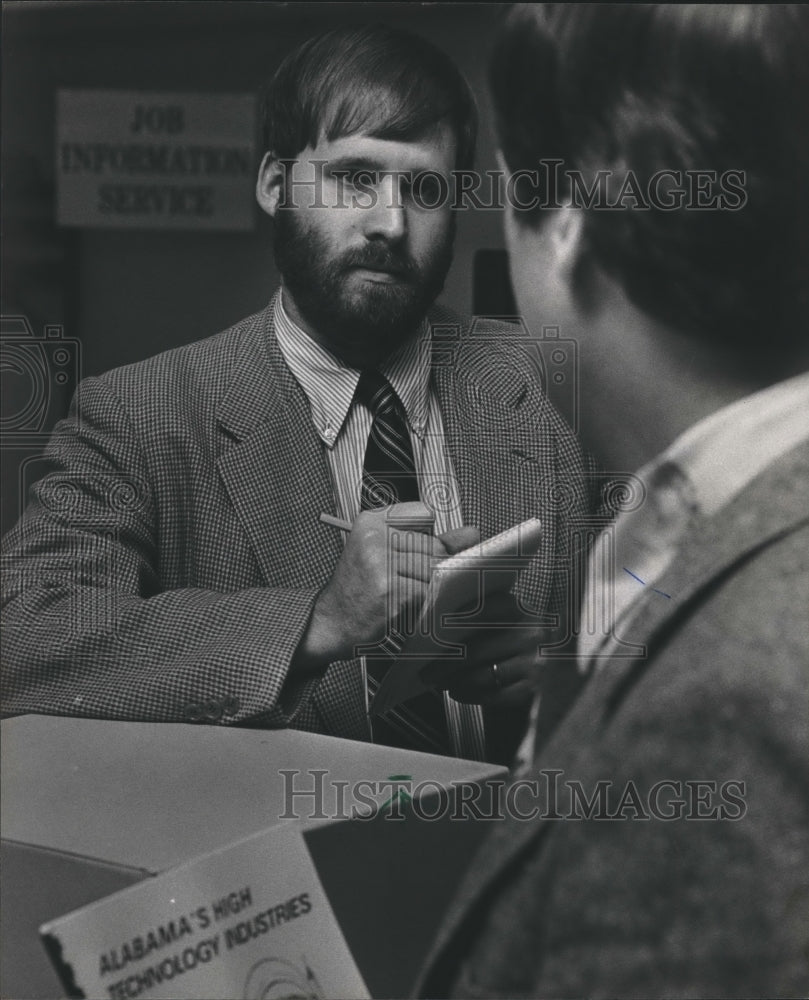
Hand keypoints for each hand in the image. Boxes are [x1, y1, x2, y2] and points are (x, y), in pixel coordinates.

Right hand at [293, 503, 478, 672]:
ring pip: (434, 570)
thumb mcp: (386, 553)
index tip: (412, 551)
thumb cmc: (359, 589)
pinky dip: (421, 605)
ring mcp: (382, 564)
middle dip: (430, 567)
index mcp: (370, 522)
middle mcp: (374, 538)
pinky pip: (428, 593)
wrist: (332, 623)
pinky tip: (401, 608)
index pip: (424, 514)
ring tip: (401, 595)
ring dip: (426, 589)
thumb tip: (471, 533)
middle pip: (435, 546)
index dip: (425, 537)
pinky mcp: (392, 591)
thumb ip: (431, 540)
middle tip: (405, 582)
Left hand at [421, 589, 543, 708]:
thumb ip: (482, 616)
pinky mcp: (536, 689)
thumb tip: (435, 623)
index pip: (480, 610)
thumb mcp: (510, 621)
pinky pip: (494, 695)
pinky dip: (470, 695)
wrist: (563, 668)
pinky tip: (458, 693)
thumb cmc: (521, 641)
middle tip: (424, 672)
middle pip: (474, 649)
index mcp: (521, 610)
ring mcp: (536, 663)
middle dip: (444, 664)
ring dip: (454, 681)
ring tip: (439, 682)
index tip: (429, 630)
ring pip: (482, 674)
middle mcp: (531, 633)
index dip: (452, 620)